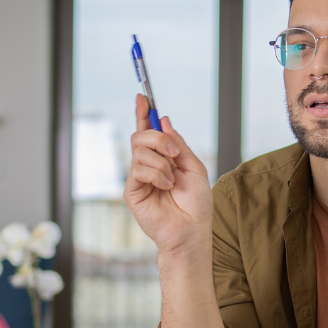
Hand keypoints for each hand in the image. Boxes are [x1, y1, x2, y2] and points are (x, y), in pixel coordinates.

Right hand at [124, 95, 213, 255]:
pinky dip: (156, 174)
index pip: (148, 132)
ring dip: (161, 163)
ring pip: (139, 151)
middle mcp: (148, 166)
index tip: (143, 97)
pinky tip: (165, 187)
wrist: (191, 230)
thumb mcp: (193, 167)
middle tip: (174, 153)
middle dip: (158, 138)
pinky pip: (138, 169)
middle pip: (140, 136)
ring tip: (172, 181)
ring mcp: (138, 178)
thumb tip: (164, 121)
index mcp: (163, 158)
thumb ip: (178, 144)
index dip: (144, 113)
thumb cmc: (195, 204)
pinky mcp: (132, 191)